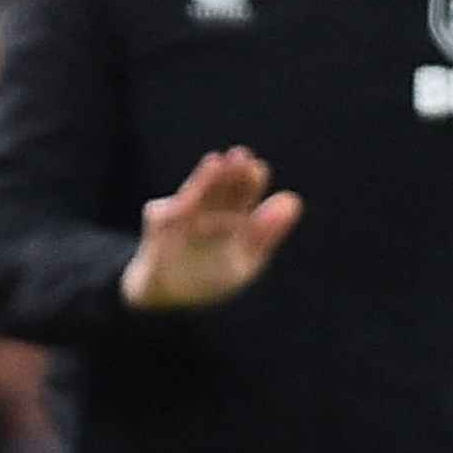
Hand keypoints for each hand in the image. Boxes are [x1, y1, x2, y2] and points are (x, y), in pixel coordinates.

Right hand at [120, 147, 301, 309]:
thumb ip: (267, 233)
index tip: (257, 169)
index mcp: (233, 215)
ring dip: (205, 179)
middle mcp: (208, 208)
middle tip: (241, 156)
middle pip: (221, 186)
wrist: (167, 295)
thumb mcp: (246, 262)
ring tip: (216, 163)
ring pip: (196, 192)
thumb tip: (293, 200)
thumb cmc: (210, 279)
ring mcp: (182, 214)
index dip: (251, 178)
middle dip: (230, 172)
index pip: (244, 190)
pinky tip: (182, 205)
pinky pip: (165, 216)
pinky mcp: (158, 224)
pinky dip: (174, 210)